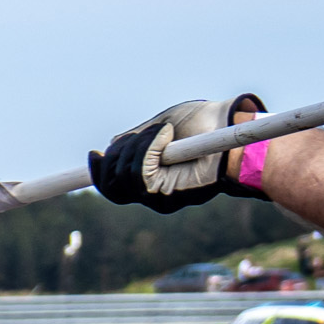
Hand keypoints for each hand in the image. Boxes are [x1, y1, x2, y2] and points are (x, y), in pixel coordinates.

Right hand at [90, 92, 267, 211]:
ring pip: (123, 177)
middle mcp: (151, 193)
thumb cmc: (203, 126)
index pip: (112, 185)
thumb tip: (111, 147)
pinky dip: (148, 147)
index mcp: (148, 177)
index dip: (97, 172)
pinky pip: (140, 173)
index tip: (93, 154)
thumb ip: (136, 139)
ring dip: (137, 146)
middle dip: (119, 153)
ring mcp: (159, 197)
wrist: (230, 131)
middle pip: (111, 183)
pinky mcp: (169, 195)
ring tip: (165, 131)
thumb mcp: (161, 127)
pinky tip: (168, 135)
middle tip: (146, 132)